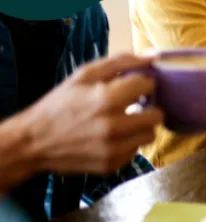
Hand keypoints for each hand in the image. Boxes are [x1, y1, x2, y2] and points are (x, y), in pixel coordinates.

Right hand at [17, 54, 162, 174]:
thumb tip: (154, 56)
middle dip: (149, 107)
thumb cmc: (60, 103)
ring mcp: (113, 149)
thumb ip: (122, 62)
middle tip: (135, 105)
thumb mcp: (85, 75)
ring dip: (141, 127)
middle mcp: (114, 126)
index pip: (148, 86)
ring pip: (150, 135)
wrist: (32, 142)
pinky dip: (128, 143)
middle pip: (157, 115)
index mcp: (107, 99)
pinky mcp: (111, 165)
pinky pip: (135, 151)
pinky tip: (112, 137)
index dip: (142, 83)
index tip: (133, 85)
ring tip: (124, 121)